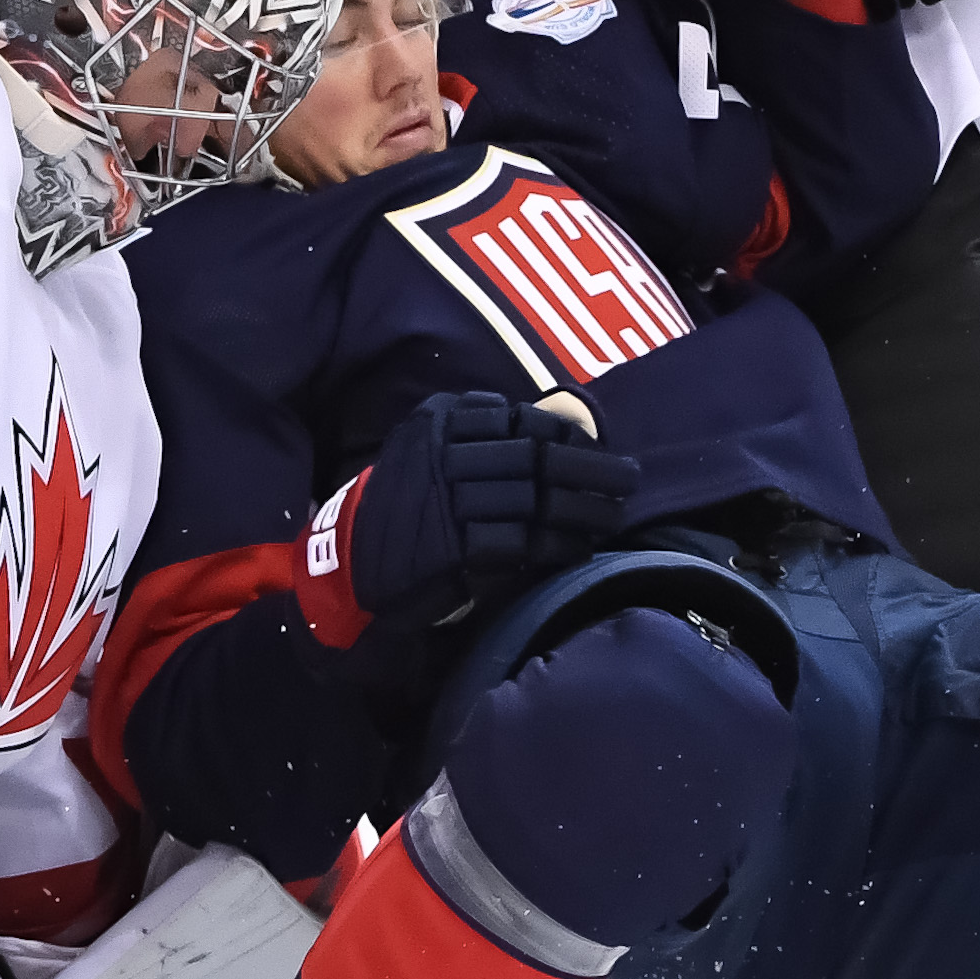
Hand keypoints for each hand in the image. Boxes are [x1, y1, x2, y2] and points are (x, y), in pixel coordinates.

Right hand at [296, 389, 641, 649]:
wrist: (352, 562)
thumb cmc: (405, 503)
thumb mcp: (430, 447)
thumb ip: (483, 432)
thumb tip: (566, 416)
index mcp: (439, 422)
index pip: (519, 419)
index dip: (566, 433)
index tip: (595, 445)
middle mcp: (445, 455)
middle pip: (535, 457)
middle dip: (589, 468)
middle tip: (627, 478)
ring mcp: (451, 502)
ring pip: (536, 499)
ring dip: (583, 508)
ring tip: (613, 513)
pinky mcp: (459, 549)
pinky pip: (524, 543)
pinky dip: (559, 545)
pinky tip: (581, 546)